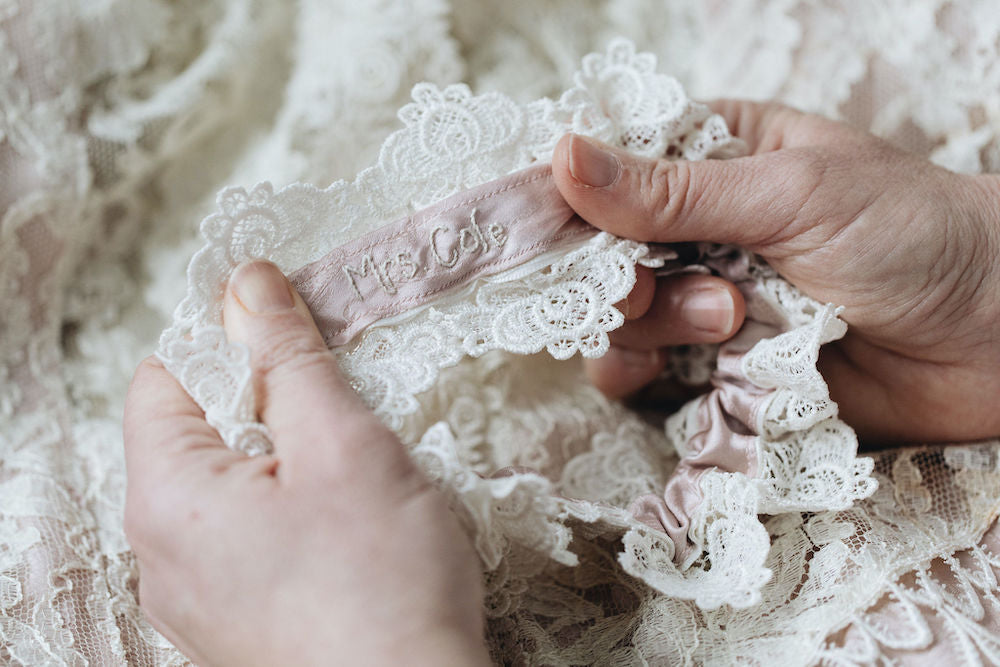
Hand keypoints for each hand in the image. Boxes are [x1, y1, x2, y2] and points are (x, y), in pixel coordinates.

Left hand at [123, 262, 488, 665]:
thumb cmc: (382, 586)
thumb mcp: (343, 446)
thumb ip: (286, 360)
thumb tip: (246, 286)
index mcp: (168, 500)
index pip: (164, 377)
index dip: (227, 341)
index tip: (292, 334)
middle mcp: (162, 555)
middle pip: (197, 432)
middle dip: (269, 402)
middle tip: (340, 410)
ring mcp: (196, 598)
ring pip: (229, 485)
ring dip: (288, 458)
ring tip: (353, 476)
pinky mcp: (234, 622)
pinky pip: (245, 536)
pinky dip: (290, 510)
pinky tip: (346, 528)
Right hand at [554, 102, 999, 442]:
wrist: (995, 340)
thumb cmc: (911, 234)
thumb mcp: (792, 193)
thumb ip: (674, 191)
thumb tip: (563, 155)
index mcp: (716, 157)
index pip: (609, 166)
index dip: (567, 196)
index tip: (540, 227)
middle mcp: (699, 228)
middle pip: (599, 251)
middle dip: (616, 273)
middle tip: (647, 284)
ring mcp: (704, 299)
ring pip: (618, 317)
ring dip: (654, 324)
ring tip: (731, 321)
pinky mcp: (718, 367)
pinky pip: (646, 375)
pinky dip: (647, 377)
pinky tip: (684, 373)